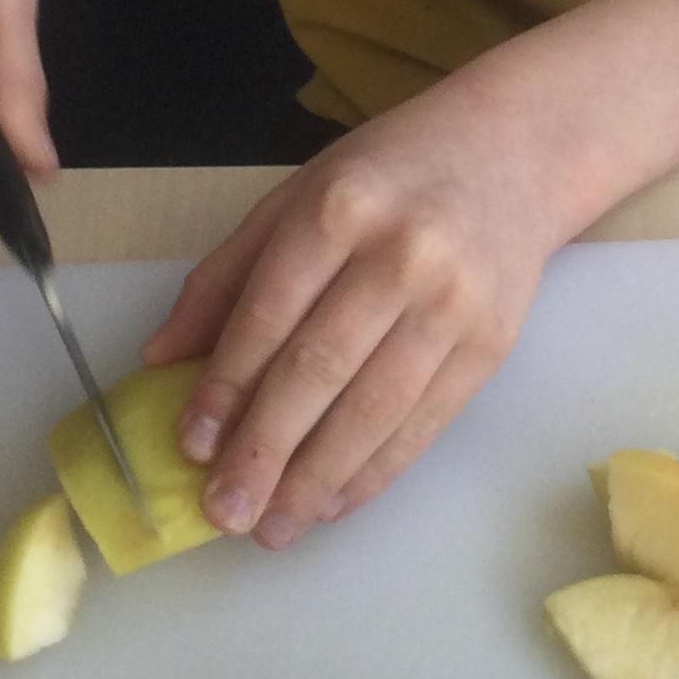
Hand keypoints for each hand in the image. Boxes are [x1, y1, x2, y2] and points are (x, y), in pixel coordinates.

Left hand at [140, 73, 581, 547]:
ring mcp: (453, 302)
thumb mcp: (298, 194)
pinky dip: (377, 470)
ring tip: (274, 527)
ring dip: (318, 478)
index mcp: (338, 208)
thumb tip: (162, 357)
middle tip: (225, 511)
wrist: (515, 151)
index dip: (227, 386)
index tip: (192, 445)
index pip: (270, 313)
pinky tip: (335, 502)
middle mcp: (400, 255)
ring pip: (375, 408)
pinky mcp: (492, 342)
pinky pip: (426, 422)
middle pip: (320, 369)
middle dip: (266, 449)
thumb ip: (228, 273)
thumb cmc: (390, 174)